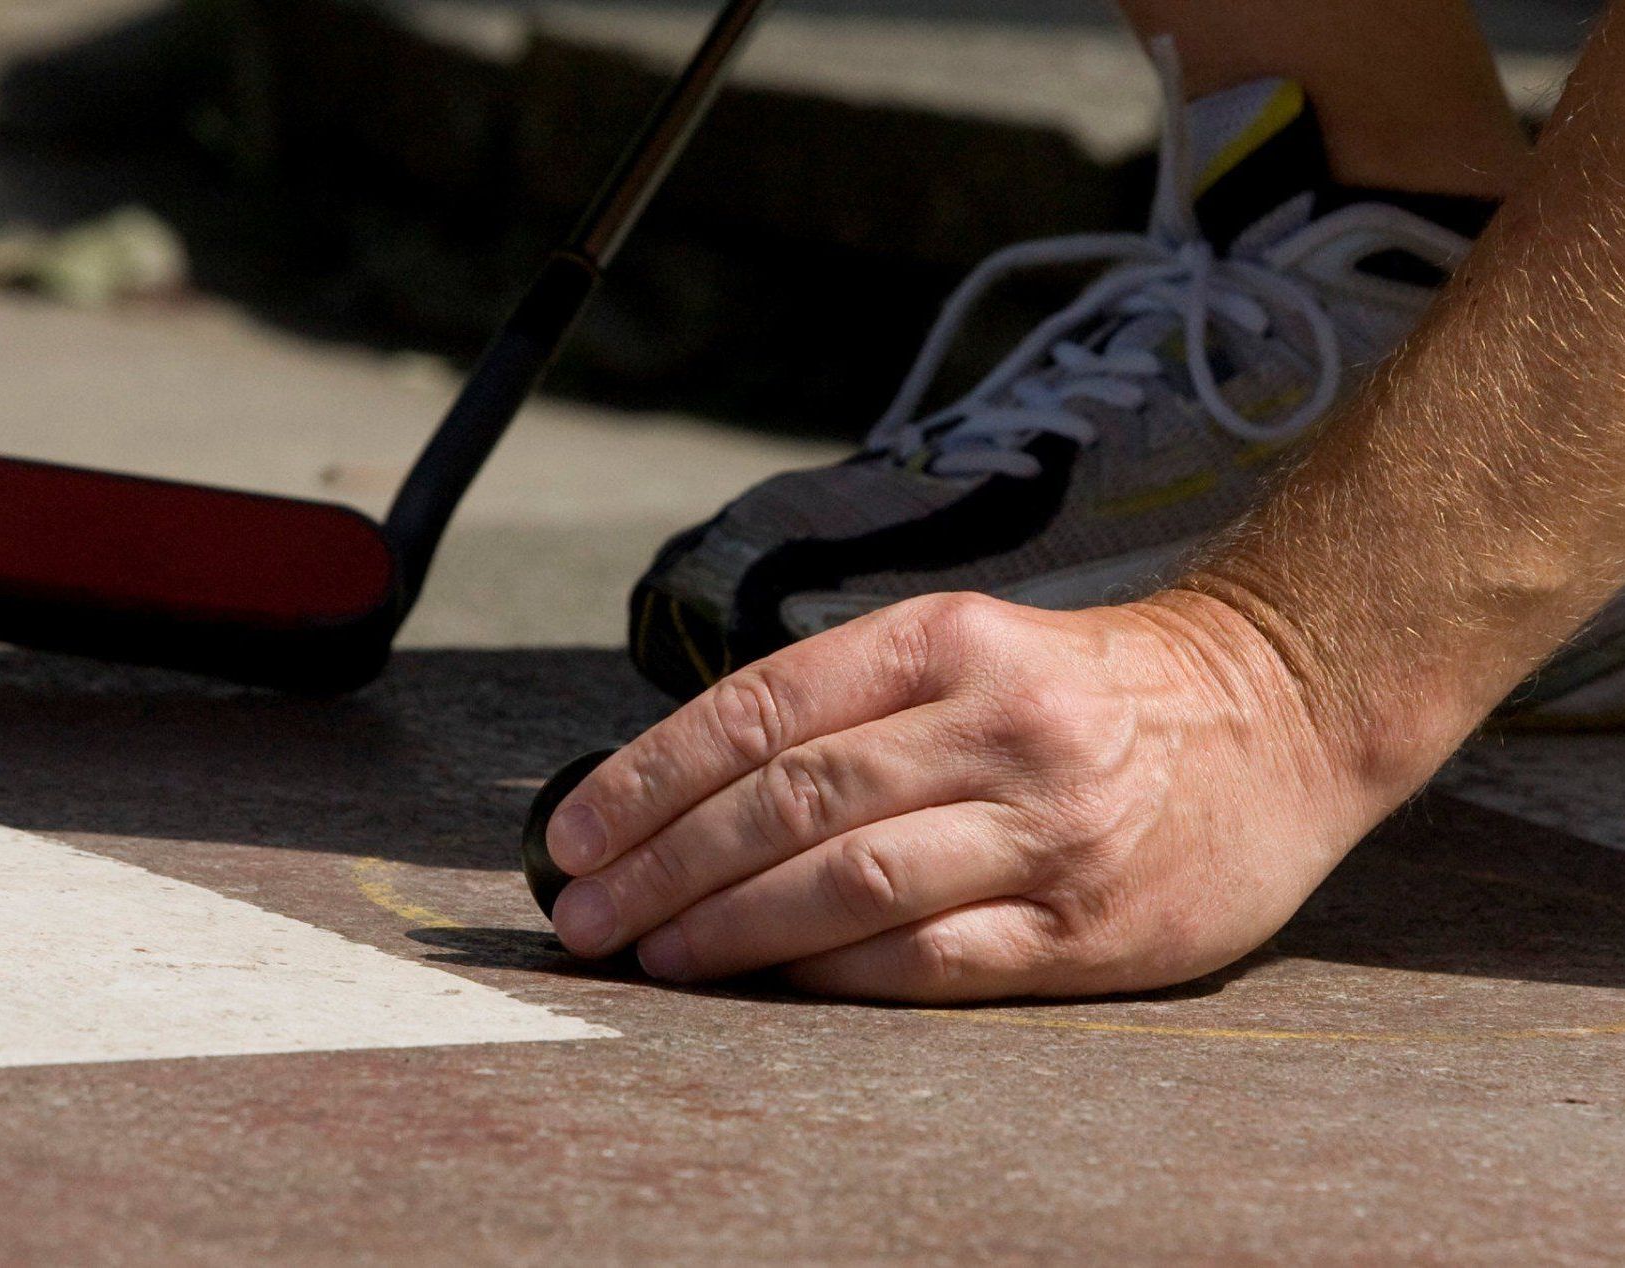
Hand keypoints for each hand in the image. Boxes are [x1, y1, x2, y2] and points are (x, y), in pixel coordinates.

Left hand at [544, 590, 1399, 1000]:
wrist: (1279, 711)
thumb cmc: (1088, 690)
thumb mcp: (969, 648)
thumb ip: (846, 708)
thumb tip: (687, 790)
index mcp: (945, 641)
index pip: (759, 710)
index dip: (648, 778)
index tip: (573, 834)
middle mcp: (993, 725)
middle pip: (787, 802)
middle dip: (662, 865)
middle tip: (583, 915)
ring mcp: (1045, 828)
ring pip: (848, 883)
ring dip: (728, 928)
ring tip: (653, 956)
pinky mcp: (1091, 926)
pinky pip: (932, 959)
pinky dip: (833, 974)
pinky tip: (769, 982)